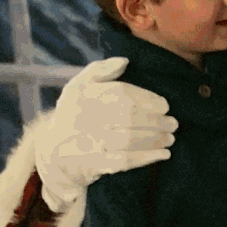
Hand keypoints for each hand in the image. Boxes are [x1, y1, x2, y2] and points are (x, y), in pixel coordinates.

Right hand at [29, 57, 174, 209]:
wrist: (53, 155)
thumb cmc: (74, 117)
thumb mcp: (78, 89)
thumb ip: (100, 71)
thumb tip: (124, 61)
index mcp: (82, 95)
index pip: (120, 94)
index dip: (147, 99)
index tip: (165, 105)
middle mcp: (83, 117)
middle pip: (127, 116)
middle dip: (155, 120)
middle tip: (173, 124)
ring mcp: (87, 142)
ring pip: (127, 139)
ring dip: (154, 139)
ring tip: (170, 138)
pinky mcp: (92, 164)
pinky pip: (123, 161)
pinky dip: (146, 157)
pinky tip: (163, 154)